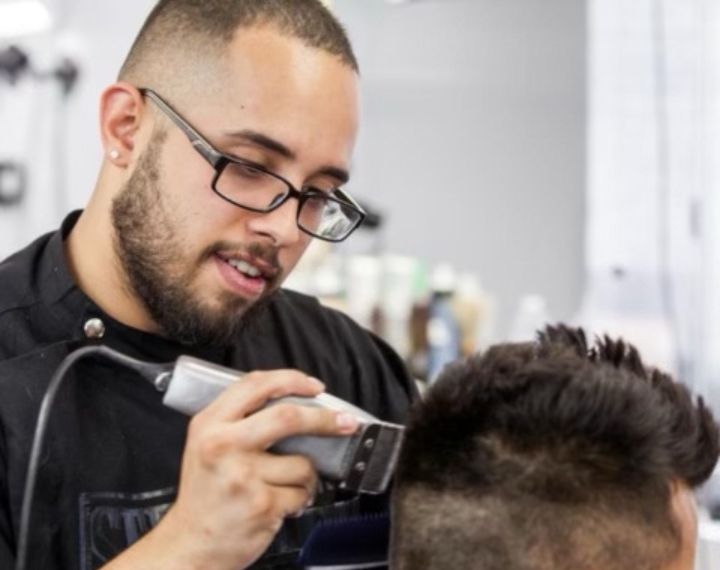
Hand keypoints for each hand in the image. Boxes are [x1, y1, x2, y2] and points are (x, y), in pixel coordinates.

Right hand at [102, 370, 358, 569]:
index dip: (292, 380)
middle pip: (288, 416)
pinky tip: (281, 503)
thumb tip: (297, 402)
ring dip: (306, 475)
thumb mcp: (207, 443)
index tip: (316, 387)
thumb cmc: (206, 493)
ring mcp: (243, 476)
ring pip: (302, 462)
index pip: (256, 384)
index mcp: (209, 424)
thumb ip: (241, 418)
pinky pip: (302, 492)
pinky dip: (301, 498)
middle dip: (324, 419)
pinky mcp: (262, 504)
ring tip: (285, 483)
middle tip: (345, 422)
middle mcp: (223, 445)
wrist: (191, 544)